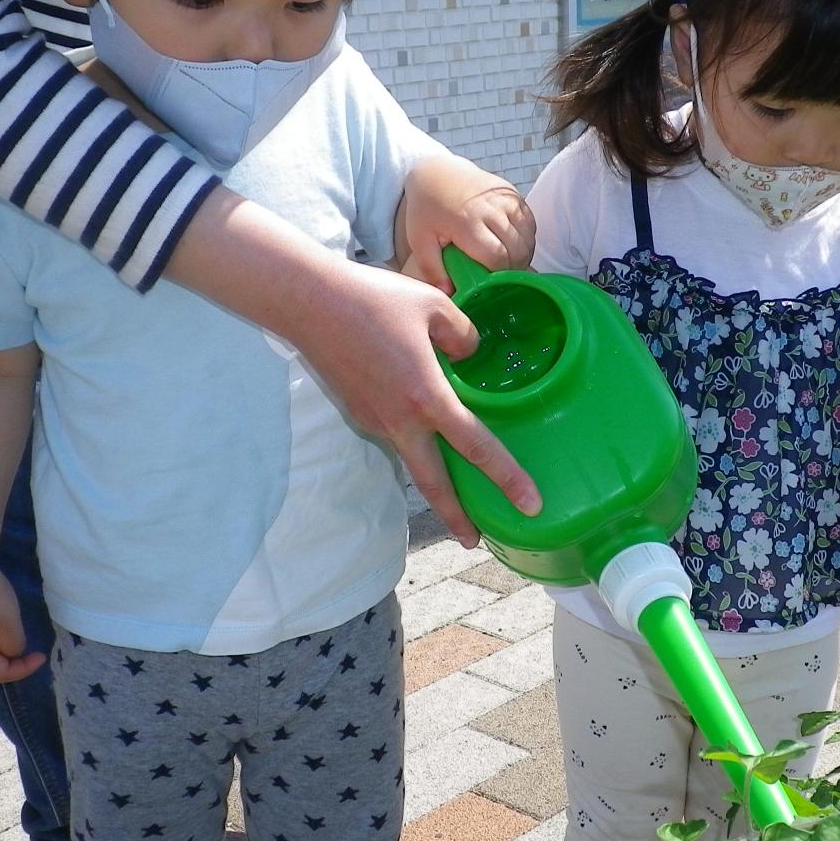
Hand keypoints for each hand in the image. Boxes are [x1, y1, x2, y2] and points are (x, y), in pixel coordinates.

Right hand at [0, 559, 45, 683]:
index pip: (0, 674)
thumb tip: (12, 652)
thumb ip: (13, 644)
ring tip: (17, 633)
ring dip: (3, 646)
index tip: (42, 655)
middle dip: (13, 660)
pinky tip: (0, 620)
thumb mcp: (7, 622)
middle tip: (32, 647)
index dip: (24, 669)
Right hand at [291, 256, 540, 545]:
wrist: (309, 303)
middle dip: (456, 517)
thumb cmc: (373, 300)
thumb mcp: (434, 305)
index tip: (531, 505)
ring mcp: (376, 420)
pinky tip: (418, 420)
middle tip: (475, 540)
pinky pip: (395, 432)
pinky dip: (412, 437)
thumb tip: (469, 355)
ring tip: (458, 485)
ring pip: (413, 457)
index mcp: (427, 396)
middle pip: (434, 484)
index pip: (476, 447)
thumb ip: (463, 335)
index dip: (507, 478)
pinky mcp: (359, 412)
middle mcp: (401, 420)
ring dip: (435, 477)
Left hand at [398, 160, 535, 292]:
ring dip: (523, 254)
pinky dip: (526, 238)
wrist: (437, 173)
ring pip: (528, 237)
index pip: (497, 257)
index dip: (499, 274)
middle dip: (514, 268)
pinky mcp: (513, 194)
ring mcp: (504, 199)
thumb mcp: (420, 240)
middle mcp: (490, 208)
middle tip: (503, 276)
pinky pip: (530, 223)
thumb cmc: (427, 210)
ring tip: (509, 263)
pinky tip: (513, 245)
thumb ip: (432, 269)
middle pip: (518, 249)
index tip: (492, 281)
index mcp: (467, 222)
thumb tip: (449, 294)